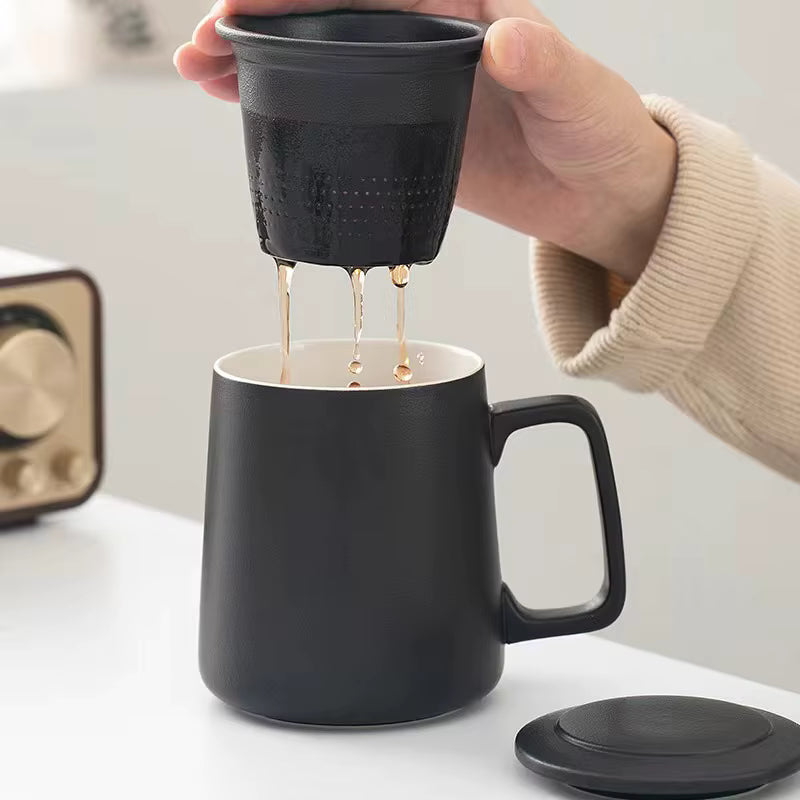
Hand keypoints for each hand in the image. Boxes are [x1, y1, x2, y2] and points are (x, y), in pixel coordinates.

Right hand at [175, 0, 676, 282]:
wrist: (597, 193)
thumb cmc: (598, 132)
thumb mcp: (578, 95)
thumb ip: (545, 66)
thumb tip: (508, 38)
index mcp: (466, 6)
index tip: (254, 2)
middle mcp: (428, 36)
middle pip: (331, 13)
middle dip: (263, 20)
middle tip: (206, 37)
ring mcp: (411, 84)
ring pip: (321, 58)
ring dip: (260, 60)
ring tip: (201, 67)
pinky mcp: (405, 129)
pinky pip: (338, 110)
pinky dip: (291, 106)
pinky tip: (248, 106)